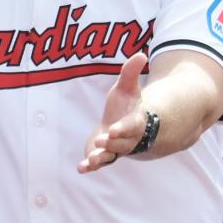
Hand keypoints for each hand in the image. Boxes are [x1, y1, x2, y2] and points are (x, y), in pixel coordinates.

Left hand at [78, 51, 149, 172]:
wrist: (123, 124)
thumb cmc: (126, 105)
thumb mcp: (128, 87)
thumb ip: (131, 73)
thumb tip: (141, 54)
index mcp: (134, 123)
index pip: (131, 126)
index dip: (123, 128)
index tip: (114, 129)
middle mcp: (127, 139)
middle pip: (121, 144)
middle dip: (111, 144)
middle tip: (100, 141)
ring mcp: (115, 149)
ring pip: (110, 156)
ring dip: (100, 158)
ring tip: (90, 160)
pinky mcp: (103, 155)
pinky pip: (98, 163)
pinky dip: (90, 167)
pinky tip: (81, 168)